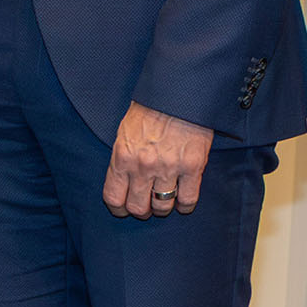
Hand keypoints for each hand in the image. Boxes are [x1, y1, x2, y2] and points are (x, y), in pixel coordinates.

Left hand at [103, 102, 211, 218]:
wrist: (178, 95)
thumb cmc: (149, 111)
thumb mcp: (124, 134)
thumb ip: (122, 159)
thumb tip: (122, 182)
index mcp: (122, 158)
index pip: (113, 198)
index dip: (119, 209)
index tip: (124, 209)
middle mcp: (143, 167)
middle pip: (138, 207)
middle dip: (142, 210)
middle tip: (147, 205)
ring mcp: (168, 168)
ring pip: (162, 206)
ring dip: (163, 208)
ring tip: (165, 201)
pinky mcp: (193, 167)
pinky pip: (188, 199)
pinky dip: (185, 206)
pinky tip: (183, 203)